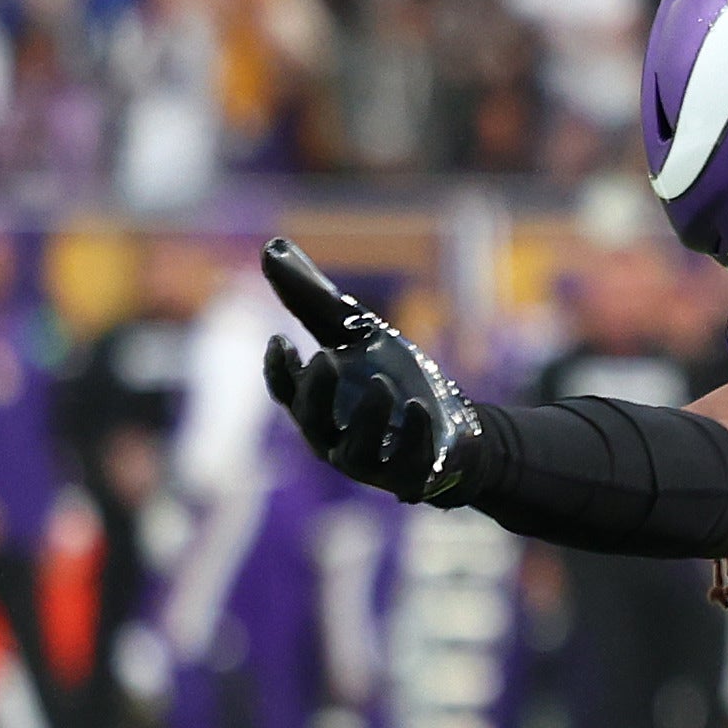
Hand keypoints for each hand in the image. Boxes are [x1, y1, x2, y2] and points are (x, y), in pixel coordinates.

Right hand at [258, 239, 482, 506]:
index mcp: (317, 404)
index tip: (280, 340)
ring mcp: (372, 464)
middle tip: (326, 359)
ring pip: (356, 452)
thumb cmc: (394, 377)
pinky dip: (413, 437)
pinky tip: (419, 409)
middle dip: (316, 393)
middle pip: (313, 421)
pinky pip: (407, 467)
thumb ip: (314, 300)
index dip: (278, 370)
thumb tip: (271, 248)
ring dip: (368, 417)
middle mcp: (335, 439)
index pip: (286, 391)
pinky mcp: (410, 478)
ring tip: (383, 384)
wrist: (455, 427)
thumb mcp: (357, 335)